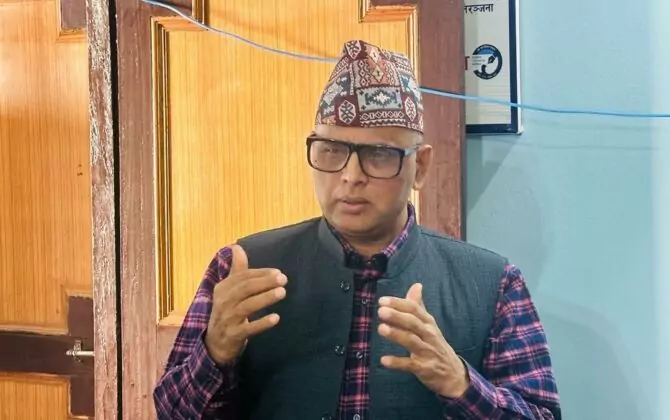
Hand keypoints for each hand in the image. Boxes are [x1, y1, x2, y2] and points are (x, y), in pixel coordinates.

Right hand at [204, 244, 286, 364]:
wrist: (215, 344)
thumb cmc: (226, 312)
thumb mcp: (228, 291)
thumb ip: (236, 270)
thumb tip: (237, 247)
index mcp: (222, 288)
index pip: (242, 277)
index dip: (260, 273)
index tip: (278, 272)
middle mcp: (223, 302)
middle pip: (244, 289)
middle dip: (264, 282)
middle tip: (283, 279)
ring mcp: (227, 319)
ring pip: (246, 306)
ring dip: (265, 298)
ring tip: (282, 292)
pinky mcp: (233, 335)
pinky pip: (248, 329)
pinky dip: (262, 323)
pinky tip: (276, 318)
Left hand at [377, 283, 469, 397]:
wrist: (453, 373)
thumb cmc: (435, 345)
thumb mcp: (429, 324)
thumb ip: (418, 306)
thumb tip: (416, 285)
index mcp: (428, 323)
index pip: (414, 309)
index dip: (398, 304)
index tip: (382, 301)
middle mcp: (429, 335)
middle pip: (413, 323)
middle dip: (397, 316)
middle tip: (380, 311)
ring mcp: (427, 351)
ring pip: (411, 341)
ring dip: (396, 335)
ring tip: (381, 328)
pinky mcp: (424, 368)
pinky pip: (410, 364)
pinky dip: (397, 362)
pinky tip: (384, 360)